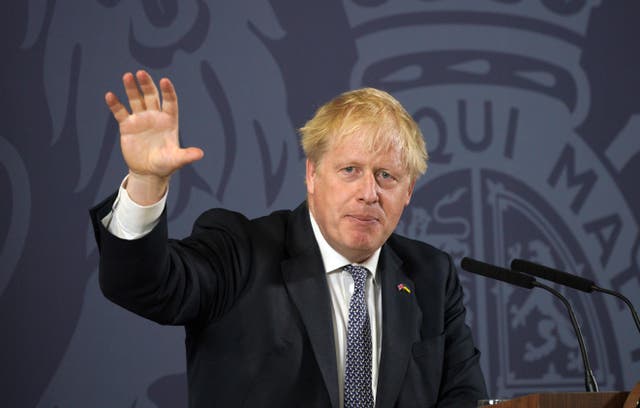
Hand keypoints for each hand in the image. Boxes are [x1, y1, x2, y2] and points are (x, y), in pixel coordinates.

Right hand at [105, 70, 203, 203]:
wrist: (148, 172)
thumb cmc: (165, 164)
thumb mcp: (176, 160)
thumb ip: (187, 155)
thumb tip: (200, 154)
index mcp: (169, 121)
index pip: (170, 102)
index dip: (168, 91)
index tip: (165, 81)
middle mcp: (155, 116)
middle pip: (151, 96)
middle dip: (147, 84)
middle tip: (141, 73)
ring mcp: (141, 119)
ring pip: (136, 100)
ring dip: (131, 88)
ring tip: (127, 76)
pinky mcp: (127, 126)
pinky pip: (121, 112)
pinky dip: (115, 104)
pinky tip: (110, 95)